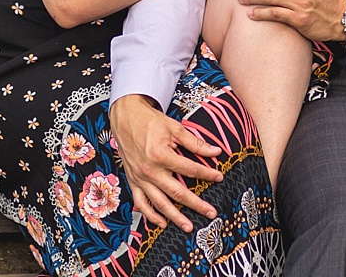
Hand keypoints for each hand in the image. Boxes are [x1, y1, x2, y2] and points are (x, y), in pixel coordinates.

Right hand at [109, 93, 224, 232]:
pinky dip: (151, 215)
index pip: (190, 169)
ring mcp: (140, 178)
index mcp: (161, 155)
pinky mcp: (133, 182)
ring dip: (175, 217)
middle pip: (177, 192)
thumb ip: (195, 142)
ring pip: (160, 204)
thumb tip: (215, 151)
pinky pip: (141, 204)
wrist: (126, 118)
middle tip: (210, 213)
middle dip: (196, 204)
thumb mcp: (174, 128)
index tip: (218, 178)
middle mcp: (150, 170)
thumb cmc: (150, 121)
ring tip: (188, 227)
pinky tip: (162, 223)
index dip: (207, 174)